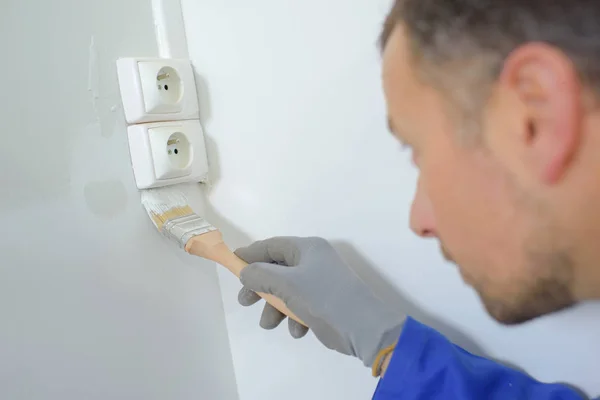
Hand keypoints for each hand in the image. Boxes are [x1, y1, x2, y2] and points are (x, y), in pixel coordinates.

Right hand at [234, 237, 405, 372]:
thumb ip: (261, 276)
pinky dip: (295, 317)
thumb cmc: (324, 299)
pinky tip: (298, 331)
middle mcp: (315, 261)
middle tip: (245, 302)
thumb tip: (245, 271)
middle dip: (260, 287)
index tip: (232, 265)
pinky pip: (302, 305)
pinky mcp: (327, 302)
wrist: (365, 328)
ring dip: (276, 308)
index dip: (250, 254)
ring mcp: (322, 282)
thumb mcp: (287, 285)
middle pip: (278, 269)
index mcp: (308, 248)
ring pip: (288, 290)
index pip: (272, 245)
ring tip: (269, 325)